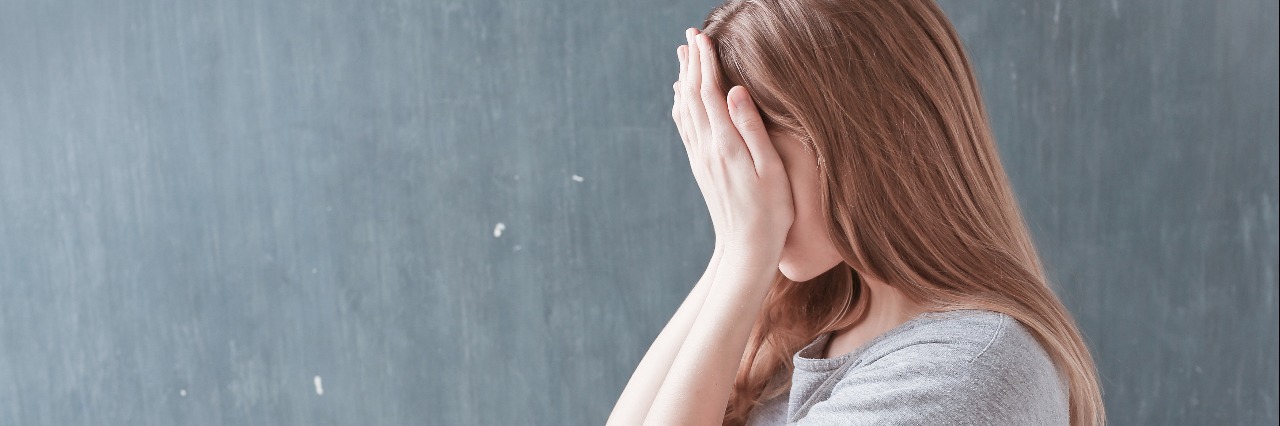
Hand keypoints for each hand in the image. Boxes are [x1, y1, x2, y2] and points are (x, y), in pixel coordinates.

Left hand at [672, 29, 793, 266]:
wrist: (746, 248)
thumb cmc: (771, 211)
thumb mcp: (771, 169)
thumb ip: (752, 128)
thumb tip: (734, 91)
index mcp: (726, 144)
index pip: (711, 92)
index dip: (706, 62)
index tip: (703, 37)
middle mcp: (707, 148)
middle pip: (693, 96)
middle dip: (692, 63)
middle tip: (690, 36)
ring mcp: (701, 158)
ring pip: (685, 109)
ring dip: (684, 80)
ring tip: (682, 56)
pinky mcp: (702, 168)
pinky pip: (686, 127)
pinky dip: (682, 105)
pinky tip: (681, 98)